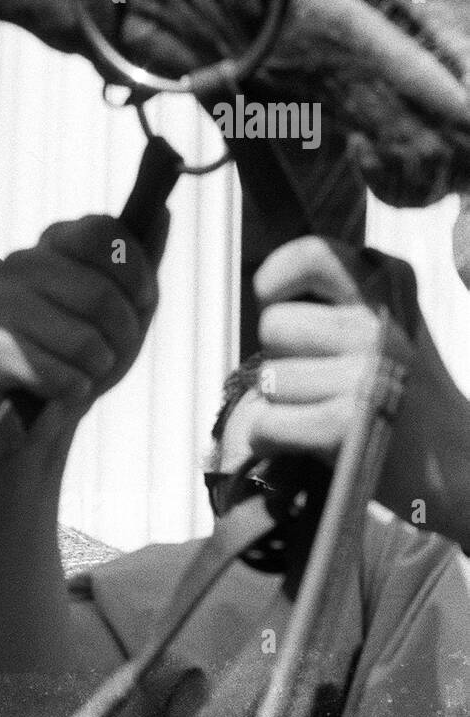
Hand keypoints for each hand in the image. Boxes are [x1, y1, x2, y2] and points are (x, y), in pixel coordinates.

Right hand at [0, 213, 168, 416]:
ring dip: (98, 366)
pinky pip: (58, 375)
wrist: (39, 404)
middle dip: (123, 333)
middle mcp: (20, 263)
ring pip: (83, 341)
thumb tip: (163, 212)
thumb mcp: (127, 303)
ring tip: (84, 367)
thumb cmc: (88, 346)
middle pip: (99, 294)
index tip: (141, 300)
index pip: (100, 232)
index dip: (133, 272)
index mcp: (54, 242)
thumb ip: (143, 260)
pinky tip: (61, 385)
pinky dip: (73, 389)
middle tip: (113, 348)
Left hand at [245, 236, 417, 464]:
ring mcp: (368, 373)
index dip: (277, 280)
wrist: (452, 461)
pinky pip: (269, 424)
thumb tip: (265, 289)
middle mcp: (381, 325)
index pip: (313, 256)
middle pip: (274, 325)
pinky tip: (302, 441)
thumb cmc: (400, 387)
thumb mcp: (385, 321)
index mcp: (390, 287)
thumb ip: (334, 296)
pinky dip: (272, 438)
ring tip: (322, 410)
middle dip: (280, 356)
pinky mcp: (349, 424)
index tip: (276, 300)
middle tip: (316, 377)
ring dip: (280, 402)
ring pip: (269, 378)